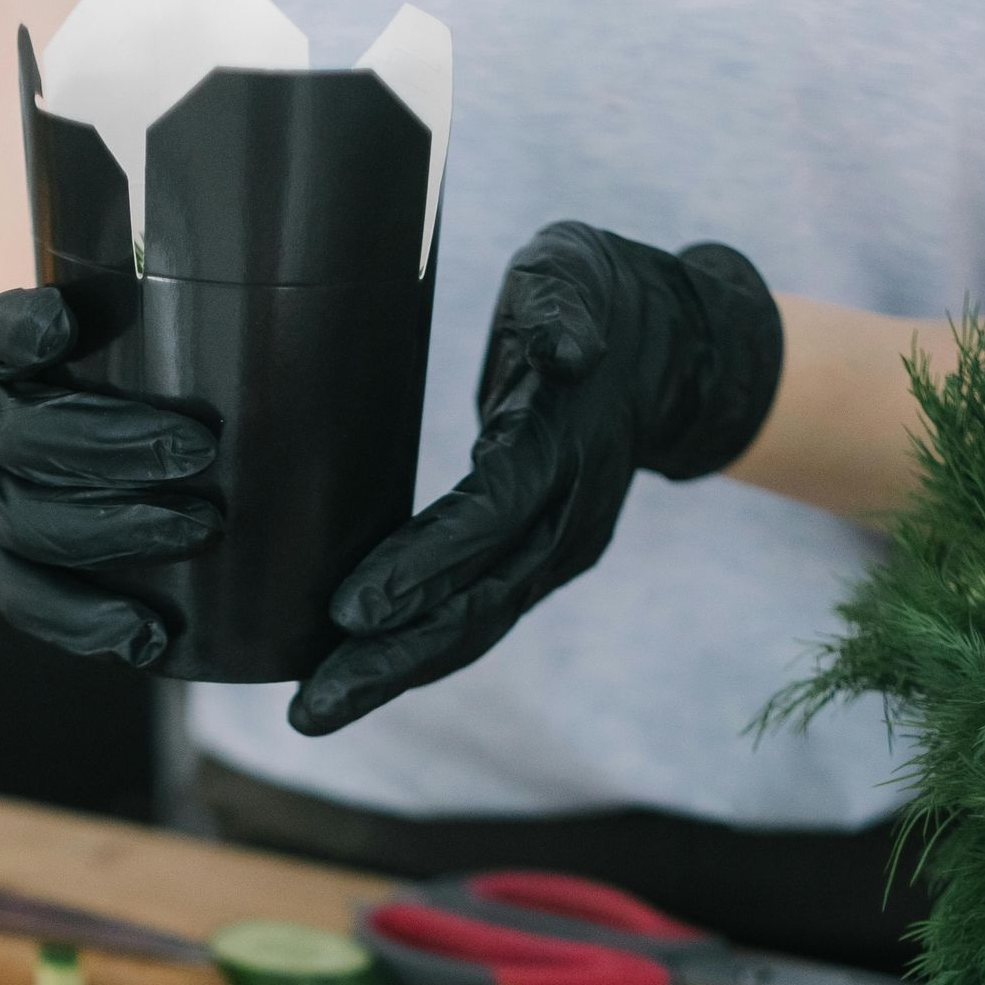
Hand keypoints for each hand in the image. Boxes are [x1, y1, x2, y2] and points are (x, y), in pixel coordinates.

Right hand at [0, 286, 220, 667]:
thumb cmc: (54, 404)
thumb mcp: (69, 348)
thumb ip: (126, 318)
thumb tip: (247, 288)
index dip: (20, 332)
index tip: (61, 321)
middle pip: (26, 442)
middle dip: (115, 447)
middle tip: (200, 448)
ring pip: (27, 528)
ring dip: (116, 533)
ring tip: (199, 531)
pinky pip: (28, 603)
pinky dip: (88, 621)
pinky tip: (145, 634)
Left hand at [290, 221, 783, 734]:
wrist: (674, 349)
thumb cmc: (598, 296)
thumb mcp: (576, 272)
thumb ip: (564, 307)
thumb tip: (567, 351)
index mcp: (563, 447)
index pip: (485, 517)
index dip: (420, 566)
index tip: (349, 611)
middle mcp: (567, 518)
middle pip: (475, 603)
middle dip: (390, 660)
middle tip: (310, 707)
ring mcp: (557, 550)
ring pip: (475, 627)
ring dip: (395, 675)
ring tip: (318, 711)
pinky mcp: (540, 562)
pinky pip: (477, 617)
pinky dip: (418, 654)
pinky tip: (356, 681)